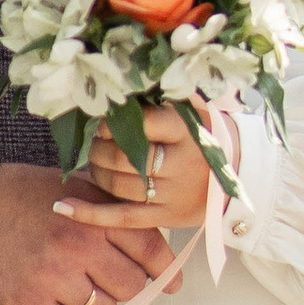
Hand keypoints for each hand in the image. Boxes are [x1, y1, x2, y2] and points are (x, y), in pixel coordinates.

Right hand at [0, 161, 181, 304]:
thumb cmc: (15, 195)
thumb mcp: (67, 186)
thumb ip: (107, 208)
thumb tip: (149, 236)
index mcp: (92, 215)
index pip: (149, 248)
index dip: (165, 269)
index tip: (171, 281)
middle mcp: (78, 247)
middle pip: (132, 286)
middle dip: (127, 286)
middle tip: (111, 281)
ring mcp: (54, 279)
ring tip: (79, 290)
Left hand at [84, 100, 229, 228]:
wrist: (240, 174)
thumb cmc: (206, 136)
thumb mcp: (195, 111)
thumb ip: (163, 99)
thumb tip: (123, 87)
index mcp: (187, 132)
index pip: (143, 124)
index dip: (114, 123)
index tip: (104, 122)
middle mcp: (181, 164)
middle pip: (125, 157)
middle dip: (100, 148)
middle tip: (96, 141)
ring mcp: (173, 194)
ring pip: (120, 185)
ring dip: (97, 172)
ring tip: (94, 162)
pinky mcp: (166, 217)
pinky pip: (122, 218)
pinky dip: (90, 213)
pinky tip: (62, 206)